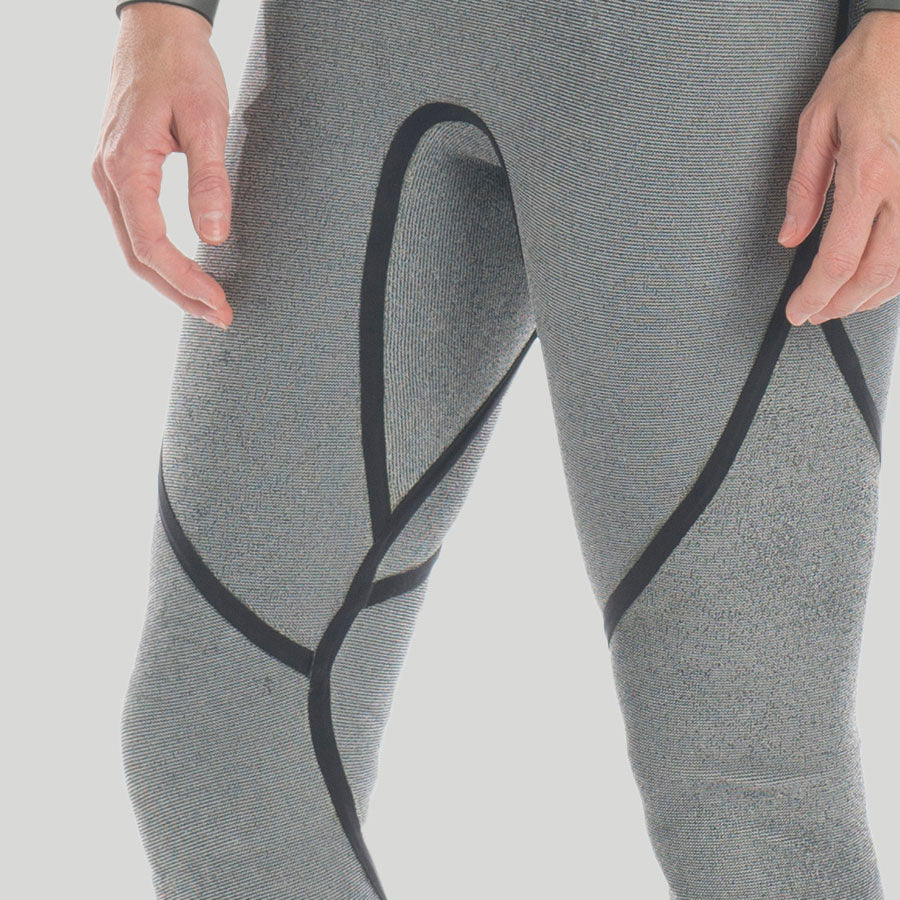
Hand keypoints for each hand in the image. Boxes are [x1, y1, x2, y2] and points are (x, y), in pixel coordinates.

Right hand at [91, 3, 232, 328]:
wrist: (157, 28)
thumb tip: (214, 236)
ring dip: (171, 280)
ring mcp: (111, 176)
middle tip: (220, 316)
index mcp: (125, 167)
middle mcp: (109, 177)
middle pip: (138, 258)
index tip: (219, 303)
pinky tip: (187, 271)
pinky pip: (136, 229)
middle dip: (180, 293)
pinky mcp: (122, 173)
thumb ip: (209, 180)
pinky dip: (161, 258)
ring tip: (208, 303)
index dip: (186, 281)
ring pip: (135, 247)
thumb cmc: (181, 66)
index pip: (151, 246)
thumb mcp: (206, 121)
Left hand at [780, 11, 899, 325]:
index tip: (799, 311)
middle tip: (817, 314)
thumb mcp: (818, 122)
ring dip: (873, 295)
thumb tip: (791, 236)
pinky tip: (881, 277)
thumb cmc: (872, 66)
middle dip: (842, 304)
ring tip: (844, 301)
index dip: (815, 296)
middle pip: (876, 274)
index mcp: (868, 172)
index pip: (838, 260)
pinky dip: (899, 272)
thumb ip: (804, 186)